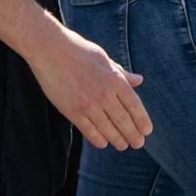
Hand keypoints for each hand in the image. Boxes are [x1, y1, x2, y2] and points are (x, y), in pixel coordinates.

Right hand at [27, 22, 150, 150]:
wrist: (49, 49)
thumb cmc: (77, 49)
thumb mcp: (104, 58)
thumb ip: (121, 73)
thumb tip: (139, 80)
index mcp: (115, 79)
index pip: (135, 106)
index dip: (142, 121)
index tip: (146, 131)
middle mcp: (105, 94)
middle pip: (124, 121)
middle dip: (133, 135)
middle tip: (138, 144)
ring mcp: (88, 105)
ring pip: (108, 129)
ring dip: (117, 140)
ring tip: (122, 145)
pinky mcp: (72, 111)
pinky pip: (89, 131)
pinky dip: (98, 139)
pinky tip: (103, 143)